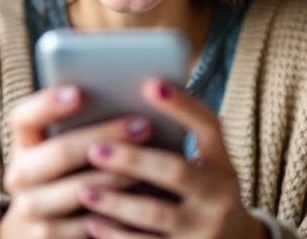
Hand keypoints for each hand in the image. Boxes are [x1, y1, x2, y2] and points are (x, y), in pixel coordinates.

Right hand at [0, 85, 152, 238]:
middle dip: (106, 136)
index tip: (80, 92)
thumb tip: (125, 98)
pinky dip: (120, 211)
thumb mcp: (59, 148)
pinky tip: (145, 199)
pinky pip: (91, 224)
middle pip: (60, 151)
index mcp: (23, 144)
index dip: (48, 104)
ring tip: (152, 162)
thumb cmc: (61, 174)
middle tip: (143, 125)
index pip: (24, 116)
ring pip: (82, 188)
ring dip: (119, 176)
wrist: (32, 229)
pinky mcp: (49, 238)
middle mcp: (19, 176)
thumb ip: (81, 124)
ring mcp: (31, 209)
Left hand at [77, 79, 266, 238]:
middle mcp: (220, 194)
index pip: (208, 125)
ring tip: (84, 190)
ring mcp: (206, 229)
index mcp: (222, 162)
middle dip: (132, 158)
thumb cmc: (203, 193)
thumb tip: (125, 108)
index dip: (181, 104)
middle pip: (176, 170)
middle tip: (94, 148)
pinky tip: (93, 224)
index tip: (150, 84)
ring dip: (115, 201)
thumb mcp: (205, 165)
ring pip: (156, 214)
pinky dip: (116, 236)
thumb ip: (175, 142)